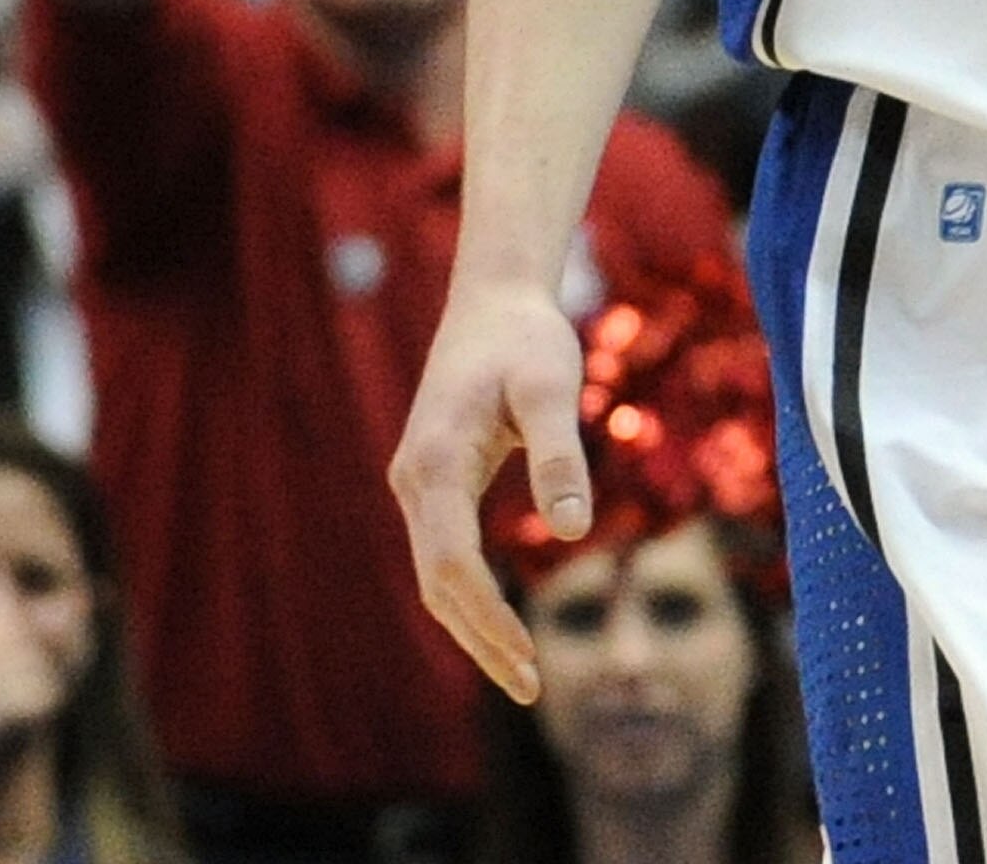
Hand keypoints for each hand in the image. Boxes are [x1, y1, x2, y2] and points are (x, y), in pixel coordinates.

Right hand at [391, 275, 599, 699]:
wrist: (495, 298)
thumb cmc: (526, 338)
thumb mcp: (552, 385)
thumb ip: (558, 456)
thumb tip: (572, 532)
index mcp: (435, 461)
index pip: (451, 563)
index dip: (486, 617)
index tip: (528, 658)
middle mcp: (413, 479)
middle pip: (437, 582)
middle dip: (481, 638)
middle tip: (532, 688)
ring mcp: (418, 483)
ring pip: (436, 574)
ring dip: (474, 625)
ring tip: (523, 673)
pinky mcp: (434, 483)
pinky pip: (445, 553)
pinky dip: (469, 597)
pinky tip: (502, 625)